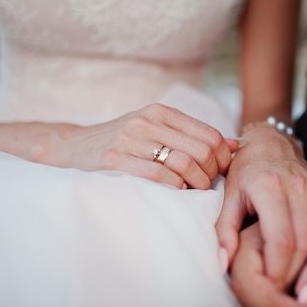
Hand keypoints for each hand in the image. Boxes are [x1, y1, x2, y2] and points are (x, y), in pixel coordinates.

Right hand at [50, 103, 237, 188]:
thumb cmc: (120, 144)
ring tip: (193, 193)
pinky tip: (174, 193)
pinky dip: (174, 188)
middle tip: (207, 187)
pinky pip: (158, 176)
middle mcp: (147, 120)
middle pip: (202, 151)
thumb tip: (236, 144)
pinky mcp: (114, 159)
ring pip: (184, 163)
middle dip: (212, 174)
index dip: (223, 159)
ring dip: (196, 185)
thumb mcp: (155, 132)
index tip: (219, 174)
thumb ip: (192, 136)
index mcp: (161, 112)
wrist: (70, 147)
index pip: (210, 135)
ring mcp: (130, 139)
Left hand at [216, 126, 306, 306]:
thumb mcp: (228, 197)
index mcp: (269, 187)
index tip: (274, 292)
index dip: (279, 269)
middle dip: (306, 280)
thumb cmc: (246, 173)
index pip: (280, 238)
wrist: (271, 143)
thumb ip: (225, 230)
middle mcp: (299, 188)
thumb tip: (223, 264)